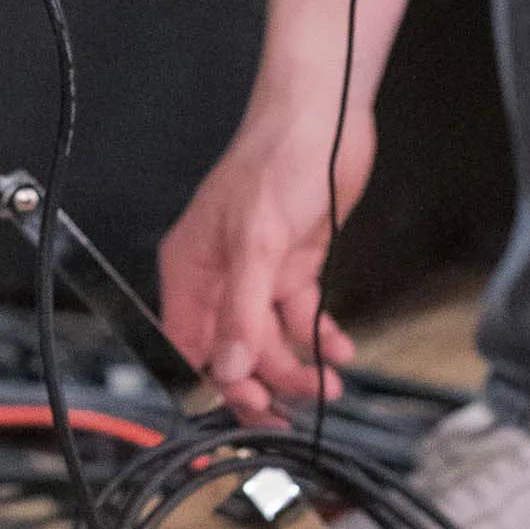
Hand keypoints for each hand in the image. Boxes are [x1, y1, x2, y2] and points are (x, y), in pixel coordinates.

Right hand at [158, 99, 369, 418]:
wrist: (325, 117)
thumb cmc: (277, 159)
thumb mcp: (259, 242)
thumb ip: (243, 311)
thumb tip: (229, 369)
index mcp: (192, 268)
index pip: (190, 345)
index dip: (217, 382)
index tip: (250, 407)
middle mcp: (221, 276)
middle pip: (233, 350)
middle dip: (263, 383)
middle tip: (291, 411)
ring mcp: (259, 272)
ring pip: (270, 340)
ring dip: (297, 366)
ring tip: (329, 378)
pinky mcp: (294, 264)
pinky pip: (300, 317)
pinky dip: (319, 337)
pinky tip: (339, 347)